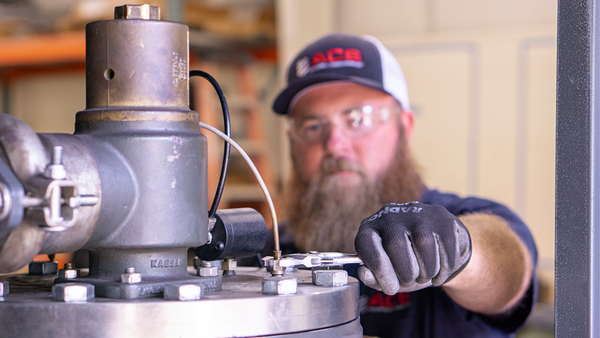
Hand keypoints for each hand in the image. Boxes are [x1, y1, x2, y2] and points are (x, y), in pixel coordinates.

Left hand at [354, 202, 470, 294]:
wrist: (436, 252)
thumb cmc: (405, 266)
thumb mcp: (387, 275)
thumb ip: (373, 278)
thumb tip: (365, 274)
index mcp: (370, 227)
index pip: (366, 243)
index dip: (379, 270)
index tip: (391, 289)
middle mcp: (391, 214)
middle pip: (396, 244)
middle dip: (405, 273)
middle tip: (410, 282)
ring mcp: (417, 212)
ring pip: (424, 243)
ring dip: (427, 271)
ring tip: (425, 277)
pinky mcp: (441, 217)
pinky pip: (446, 244)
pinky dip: (445, 267)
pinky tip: (440, 273)